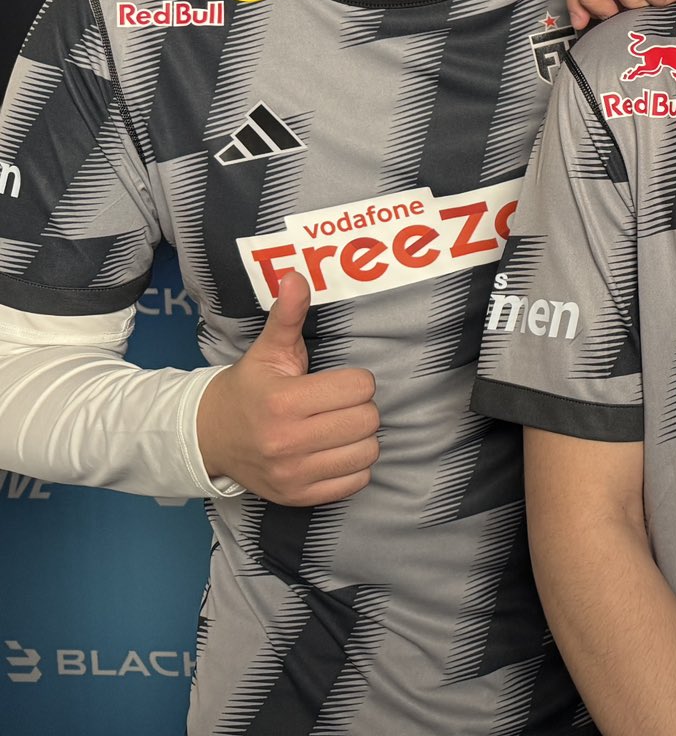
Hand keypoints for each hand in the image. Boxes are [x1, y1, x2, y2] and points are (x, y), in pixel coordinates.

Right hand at [195, 271, 379, 505]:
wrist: (209, 438)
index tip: (336, 381)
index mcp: (284, 402)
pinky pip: (357, 481)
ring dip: (361, 437)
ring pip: (368, 452)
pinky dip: (354, 466)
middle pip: (368, 420)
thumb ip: (288, 315)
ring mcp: (294, 475)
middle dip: (360, 407)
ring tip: (338, 427)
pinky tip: (334, 451)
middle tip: (338, 404)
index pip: (360, 388)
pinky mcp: (299, 497)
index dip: (355, 381)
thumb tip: (297, 275)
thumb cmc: (250, 389)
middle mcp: (288, 442)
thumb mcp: (268, 350)